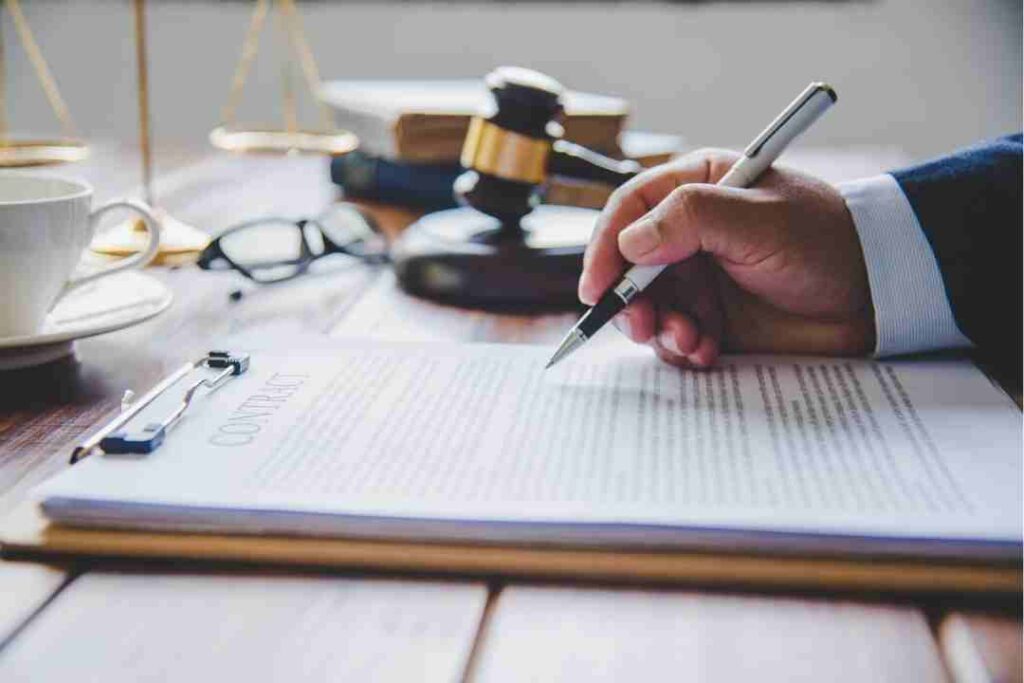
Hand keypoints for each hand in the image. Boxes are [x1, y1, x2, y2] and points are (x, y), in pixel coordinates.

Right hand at [578, 149, 875, 367]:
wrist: (876, 294)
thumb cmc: (827, 240)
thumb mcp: (760, 219)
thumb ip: (691, 220)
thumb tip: (628, 243)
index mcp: (696, 189)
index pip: (629, 211)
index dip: (604, 248)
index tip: (598, 286)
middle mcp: (688, 234)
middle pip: (627, 266)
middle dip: (628, 300)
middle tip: (641, 324)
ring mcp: (698, 278)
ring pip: (646, 306)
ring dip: (658, 329)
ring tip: (689, 339)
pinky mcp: (711, 318)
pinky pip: (673, 337)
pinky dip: (682, 348)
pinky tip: (707, 350)